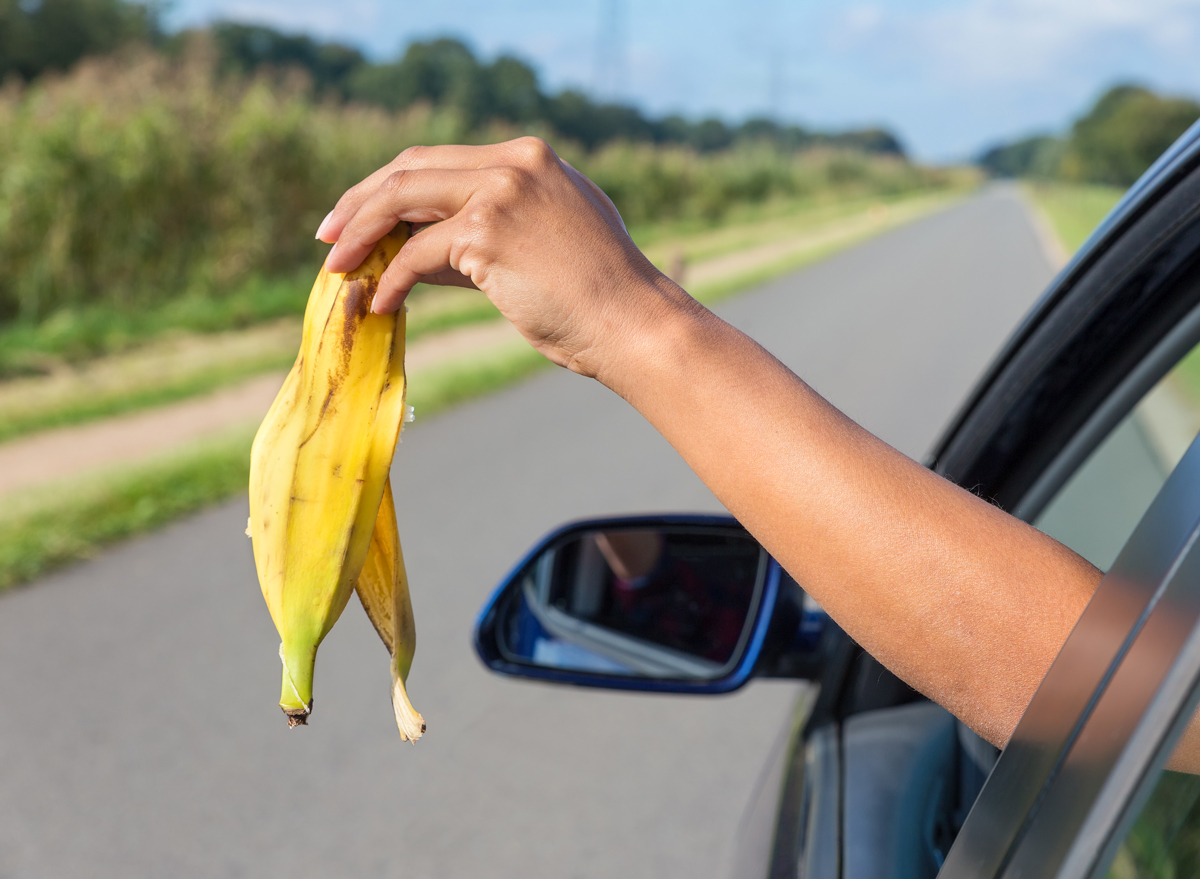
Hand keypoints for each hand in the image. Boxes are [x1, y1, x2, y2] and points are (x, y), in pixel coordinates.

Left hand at [318, 137, 697, 379]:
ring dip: (360, 235)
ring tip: (336, 267)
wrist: (634, 323)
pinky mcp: (488, 232)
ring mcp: (501, 192)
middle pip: (410, 168)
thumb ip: (484, 232)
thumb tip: (412, 250)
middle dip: (359, 202)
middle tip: (328, 236)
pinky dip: (390, 279)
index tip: (357, 216)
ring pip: (402, 200)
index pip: (437, 160)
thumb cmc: (594, 297)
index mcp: (529, 157)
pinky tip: (380, 302)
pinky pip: (416, 254)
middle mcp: (514, 162)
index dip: (388, 187)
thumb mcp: (542, 243)